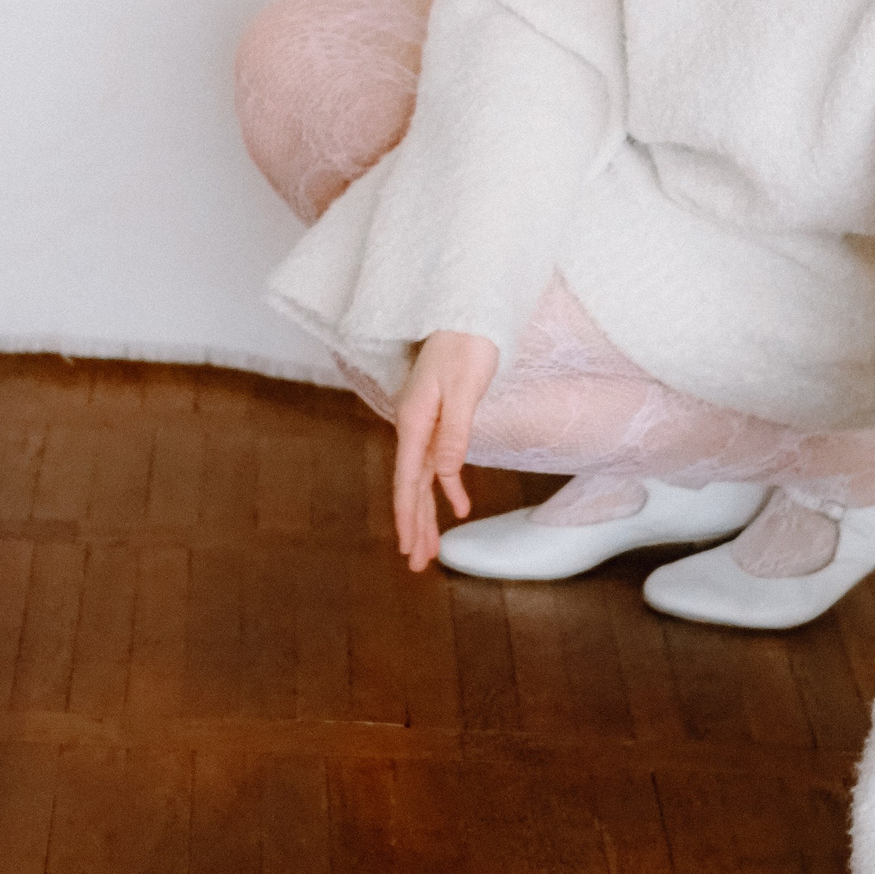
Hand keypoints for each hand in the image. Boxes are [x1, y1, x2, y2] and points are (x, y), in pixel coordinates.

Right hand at [391, 330, 498, 571]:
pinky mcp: (438, 417)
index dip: (407, 516)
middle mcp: (414, 424)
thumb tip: (445, 474)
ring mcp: (425, 422)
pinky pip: (437, 460)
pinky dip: (446, 486)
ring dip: (426, 513)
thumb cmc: (468, 343)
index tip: (407, 548)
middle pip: (411, 486)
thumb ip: (455, 432)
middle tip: (417, 564)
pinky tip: (458, 506)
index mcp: (415, 419)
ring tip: (428, 549)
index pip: (408, 479)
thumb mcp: (466, 388)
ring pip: (422, 478)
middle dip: (414, 525)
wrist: (467, 309)